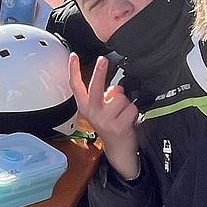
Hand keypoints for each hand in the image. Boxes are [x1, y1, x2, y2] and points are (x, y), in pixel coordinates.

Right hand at [69, 54, 140, 179]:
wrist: (119, 150)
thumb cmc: (112, 125)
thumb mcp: (102, 110)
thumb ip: (104, 96)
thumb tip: (115, 89)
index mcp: (86, 107)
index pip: (76, 86)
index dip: (73, 70)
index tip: (73, 56)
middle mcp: (92, 113)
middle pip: (95, 88)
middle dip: (100, 72)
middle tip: (103, 59)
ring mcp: (104, 120)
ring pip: (120, 97)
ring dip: (126, 102)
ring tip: (123, 113)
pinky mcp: (117, 126)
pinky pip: (131, 107)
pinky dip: (133, 111)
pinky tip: (129, 120)